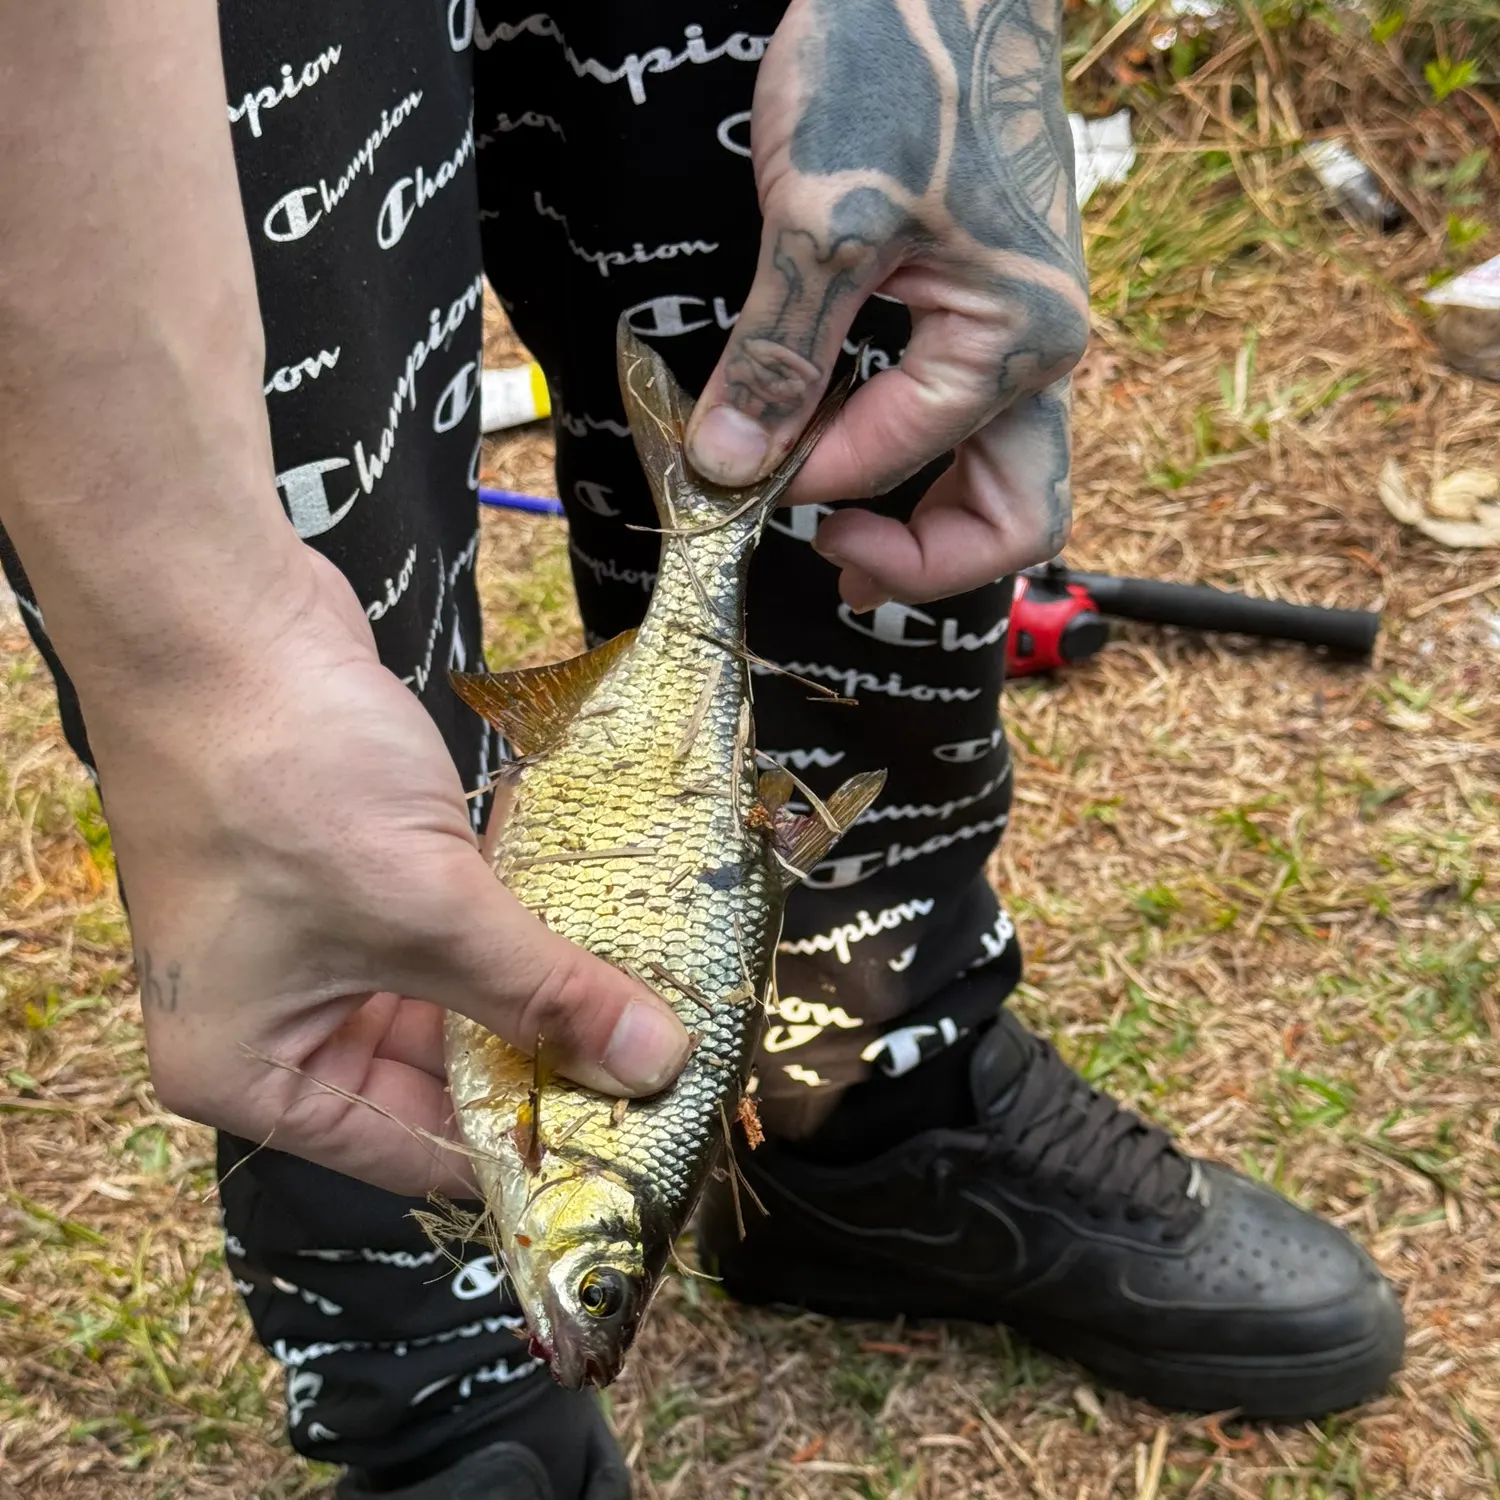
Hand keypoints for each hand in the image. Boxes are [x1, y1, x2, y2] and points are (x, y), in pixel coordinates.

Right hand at [86, 547, 689, 1197]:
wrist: (220, 619)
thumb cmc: (289, 781)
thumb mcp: (429, 907)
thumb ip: (542, 994)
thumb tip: (652, 1068)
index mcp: (251, 1070)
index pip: (411, 1150)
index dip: (520, 1148)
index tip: (629, 1142)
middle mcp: (273, 1019)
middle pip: (433, 1073)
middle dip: (537, 1058)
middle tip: (653, 1064)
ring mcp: (309, 941)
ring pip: (448, 993)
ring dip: (533, 984)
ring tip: (642, 997)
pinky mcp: (348, 870)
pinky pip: (445, 923)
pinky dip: (508, 918)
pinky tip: (589, 915)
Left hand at [686, 0, 1088, 609]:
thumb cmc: (898, 61)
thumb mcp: (822, 218)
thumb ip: (779, 356)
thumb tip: (730, 467)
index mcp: (1020, 340)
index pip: (898, 461)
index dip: (805, 479)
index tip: (727, 466)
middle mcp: (1043, 351)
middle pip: (1015, 514)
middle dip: (925, 558)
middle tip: (832, 565)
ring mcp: (1023, 330)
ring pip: (1000, 475)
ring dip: (928, 519)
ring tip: (840, 532)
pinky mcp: (991, 306)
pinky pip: (969, 418)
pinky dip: (913, 453)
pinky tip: (848, 441)